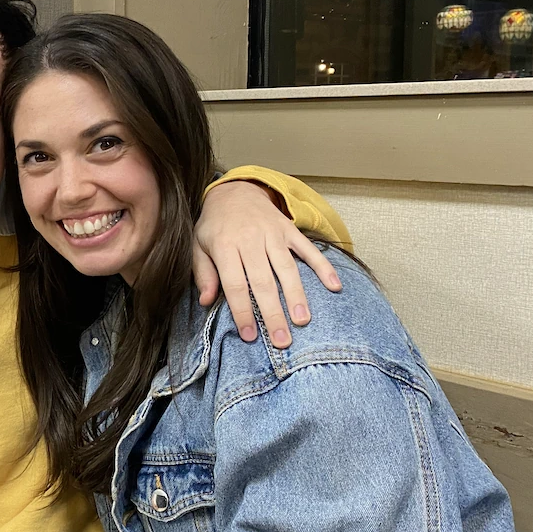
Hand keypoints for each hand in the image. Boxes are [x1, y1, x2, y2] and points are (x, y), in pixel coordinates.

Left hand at [193, 181, 341, 348]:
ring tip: (303, 320)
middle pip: (263, 282)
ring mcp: (272, 234)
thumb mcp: (198, 245)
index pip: (235, 285)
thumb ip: (203, 272)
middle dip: (273, 313)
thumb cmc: (214, 225)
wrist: (234, 191)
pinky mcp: (289, 229)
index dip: (243, 311)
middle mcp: (251, 240)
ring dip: (297, 295)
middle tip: (282, 340)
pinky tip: (334, 285)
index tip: (250, 335)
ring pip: (287, 268)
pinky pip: (308, 249)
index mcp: (225, 247)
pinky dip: (323, 266)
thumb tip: (206, 301)